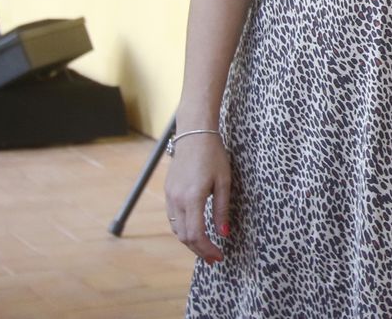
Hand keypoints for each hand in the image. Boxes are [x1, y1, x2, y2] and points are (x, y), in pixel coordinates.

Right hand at [164, 132, 230, 263]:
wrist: (194, 134)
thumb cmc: (213, 155)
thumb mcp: (224, 181)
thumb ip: (222, 209)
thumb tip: (224, 233)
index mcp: (192, 198)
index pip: (196, 234)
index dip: (207, 249)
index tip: (219, 256)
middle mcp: (177, 200)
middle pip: (184, 236)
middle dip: (200, 250)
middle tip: (214, 257)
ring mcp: (170, 196)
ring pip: (177, 229)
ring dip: (190, 241)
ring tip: (206, 247)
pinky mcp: (168, 192)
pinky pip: (173, 218)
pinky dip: (183, 229)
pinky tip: (195, 230)